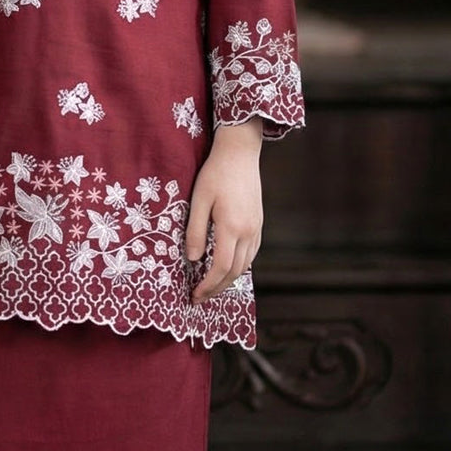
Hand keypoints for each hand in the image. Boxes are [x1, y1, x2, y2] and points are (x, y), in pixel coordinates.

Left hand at [185, 117, 262, 302]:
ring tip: (211, 286)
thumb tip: (192, 259)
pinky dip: (239, 266)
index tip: (194, 295)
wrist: (240, 152)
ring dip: (228, 279)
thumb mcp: (198, 199)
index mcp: (231, 227)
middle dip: (217, 288)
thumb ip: (195, 230)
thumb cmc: (215, 173)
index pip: (220, 267)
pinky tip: (227, 266)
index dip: (207, 285)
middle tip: (200, 298)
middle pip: (234, 271)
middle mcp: (248, 232)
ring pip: (245, 265)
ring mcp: (256, 228)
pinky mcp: (258, 223)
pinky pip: (251, 253)